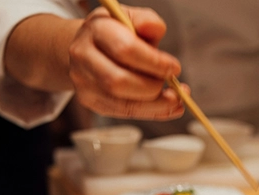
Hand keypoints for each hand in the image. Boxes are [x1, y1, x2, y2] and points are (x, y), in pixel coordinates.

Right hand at [68, 6, 185, 119]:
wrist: (88, 46)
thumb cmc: (115, 32)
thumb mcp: (130, 17)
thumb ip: (146, 20)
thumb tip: (156, 29)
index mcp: (95, 30)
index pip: (124, 49)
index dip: (154, 62)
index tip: (175, 68)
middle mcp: (83, 57)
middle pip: (118, 81)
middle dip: (152, 87)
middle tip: (171, 84)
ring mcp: (83, 82)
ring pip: (121, 103)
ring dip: (155, 105)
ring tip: (175, 99)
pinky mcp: (90, 101)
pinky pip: (123, 112)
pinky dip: (150, 112)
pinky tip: (166, 107)